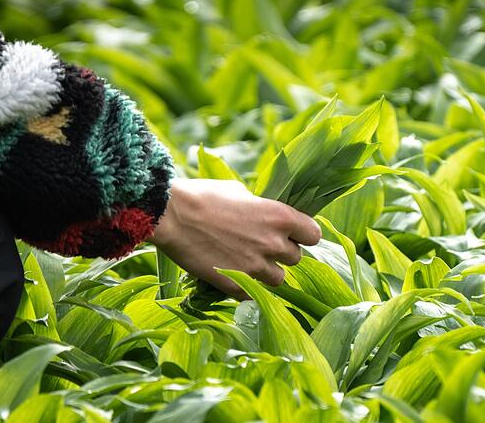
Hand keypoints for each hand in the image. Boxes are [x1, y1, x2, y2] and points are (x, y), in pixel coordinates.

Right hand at [148, 178, 321, 298]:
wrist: (170, 216)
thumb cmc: (203, 196)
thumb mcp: (239, 191)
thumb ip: (259, 206)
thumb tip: (262, 213)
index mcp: (280, 216)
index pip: (314, 235)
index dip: (303, 235)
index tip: (293, 234)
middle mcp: (273, 244)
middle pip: (296, 259)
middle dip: (282, 253)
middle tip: (263, 246)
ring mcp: (255, 268)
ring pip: (278, 279)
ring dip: (268, 272)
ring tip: (248, 262)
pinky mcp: (236, 285)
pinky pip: (254, 293)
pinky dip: (247, 285)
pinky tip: (232, 272)